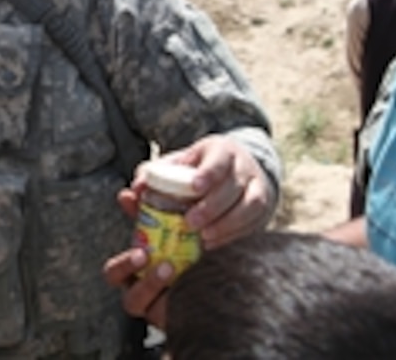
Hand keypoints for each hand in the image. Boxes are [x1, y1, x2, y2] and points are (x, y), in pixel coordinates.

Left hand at [104, 135, 274, 326]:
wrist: (235, 169)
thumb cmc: (196, 169)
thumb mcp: (176, 165)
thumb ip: (153, 177)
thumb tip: (131, 193)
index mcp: (220, 149)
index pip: (219, 159)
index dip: (209, 174)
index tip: (195, 187)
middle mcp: (243, 165)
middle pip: (234, 187)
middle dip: (213, 207)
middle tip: (191, 223)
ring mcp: (258, 186)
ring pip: (251, 205)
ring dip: (228, 224)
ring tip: (204, 239)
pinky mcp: (264, 207)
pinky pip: (255, 222)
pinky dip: (235, 235)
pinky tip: (215, 245)